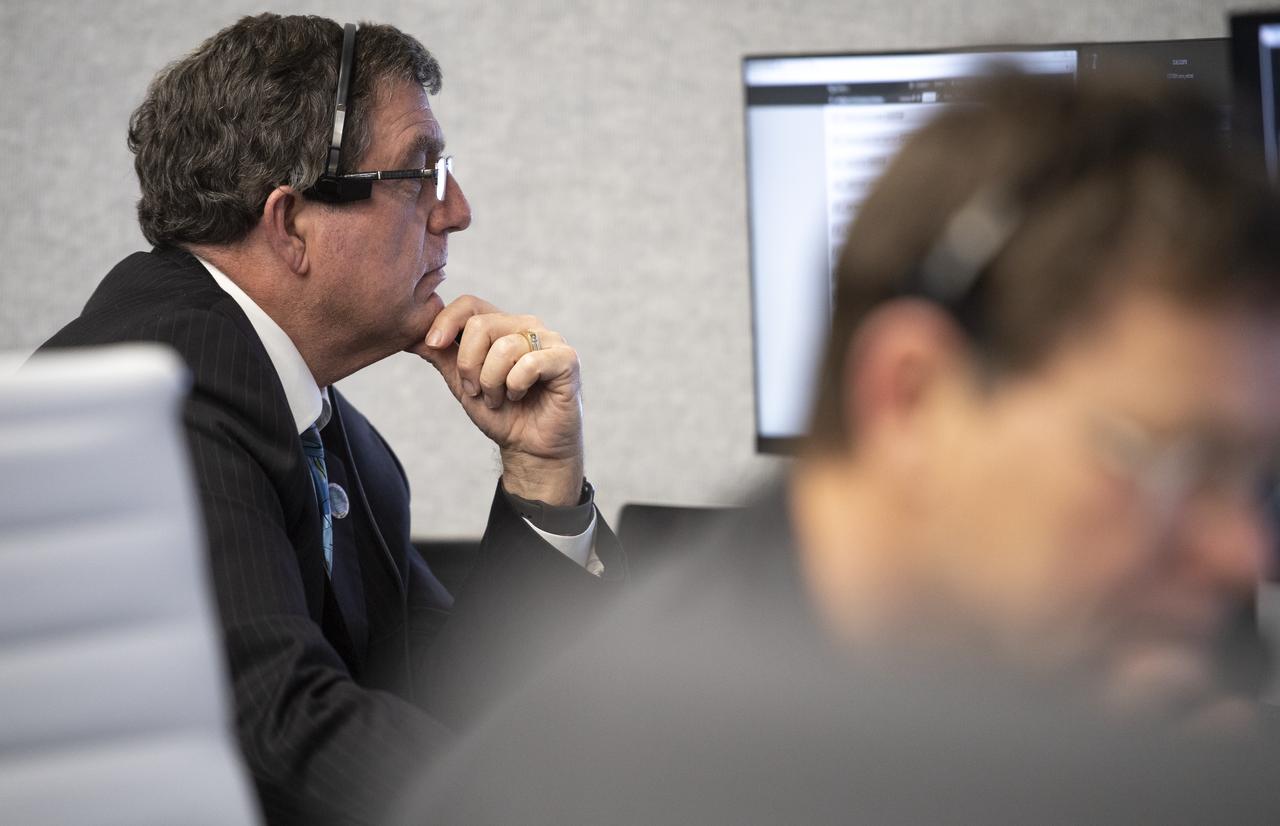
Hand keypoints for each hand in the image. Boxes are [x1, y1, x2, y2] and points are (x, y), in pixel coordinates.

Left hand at [409, 295, 584, 504]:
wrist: (530, 449)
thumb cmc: (501, 415)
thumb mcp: (462, 383)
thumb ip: (441, 356)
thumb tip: (408, 336)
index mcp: (503, 325)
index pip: (470, 304)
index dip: (446, 321)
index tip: (432, 345)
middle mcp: (527, 326)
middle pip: (482, 326)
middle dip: (468, 365)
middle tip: (476, 391)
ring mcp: (549, 341)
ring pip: (504, 347)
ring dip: (492, 383)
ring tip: (499, 399)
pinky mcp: (566, 360)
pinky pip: (529, 363)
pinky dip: (515, 386)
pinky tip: (520, 397)